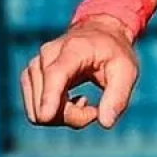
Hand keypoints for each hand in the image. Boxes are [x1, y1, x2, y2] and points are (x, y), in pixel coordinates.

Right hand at [20, 14, 139, 129]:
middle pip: (46, 103)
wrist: (100, 33)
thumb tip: (106, 123)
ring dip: (64, 117)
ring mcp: (34, 67)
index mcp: (73, 49)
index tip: (46, 117)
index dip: (49, 97)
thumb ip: (118, 97)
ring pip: (38, 112)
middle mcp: (46, 56)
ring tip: (84, 101)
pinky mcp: (29, 77)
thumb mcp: (127, 71)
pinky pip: (35, 111)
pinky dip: (54, 114)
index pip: (55, 75)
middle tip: (95, 109)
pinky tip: (72, 100)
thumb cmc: (115, 53)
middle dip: (72, 116)